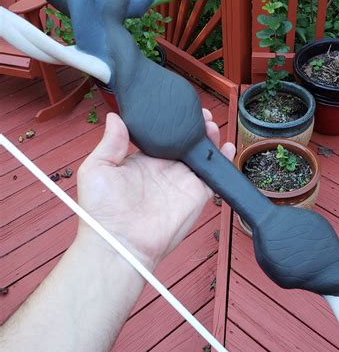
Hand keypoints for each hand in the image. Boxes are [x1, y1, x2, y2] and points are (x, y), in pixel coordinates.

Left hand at [77, 111, 234, 268]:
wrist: (121, 244)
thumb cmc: (103, 211)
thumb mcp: (98, 169)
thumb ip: (110, 142)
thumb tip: (115, 116)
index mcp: (144, 160)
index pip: (163, 135)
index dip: (172, 122)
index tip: (178, 107)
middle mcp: (165, 169)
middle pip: (185, 142)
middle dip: (195, 126)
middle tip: (201, 113)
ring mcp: (182, 181)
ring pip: (201, 155)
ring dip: (209, 138)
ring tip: (211, 124)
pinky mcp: (196, 195)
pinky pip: (214, 176)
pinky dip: (223, 161)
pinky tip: (228, 147)